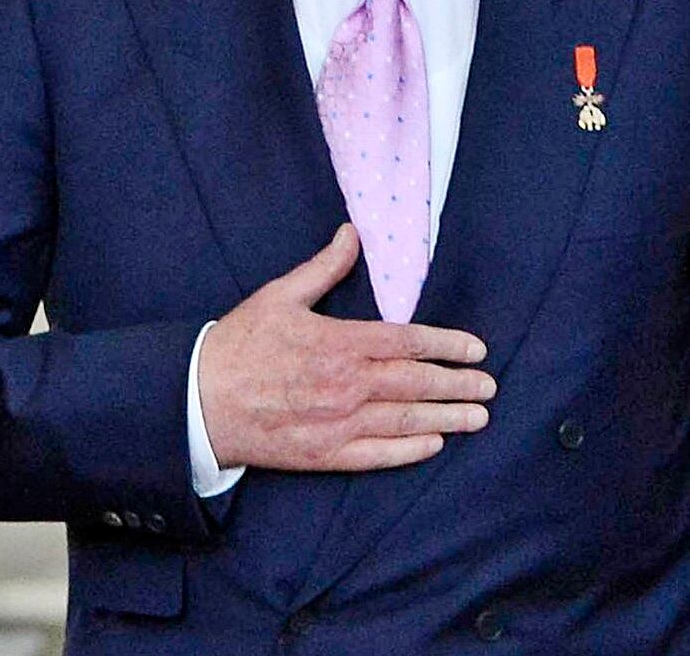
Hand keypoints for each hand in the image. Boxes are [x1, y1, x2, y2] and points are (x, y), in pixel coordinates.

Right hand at [198, 223, 494, 471]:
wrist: (200, 400)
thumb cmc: (240, 344)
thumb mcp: (280, 295)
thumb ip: (323, 268)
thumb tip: (351, 234)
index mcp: (340, 342)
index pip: (408, 342)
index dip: (447, 345)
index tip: (475, 349)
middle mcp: (347, 384)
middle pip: (417, 384)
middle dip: (458, 384)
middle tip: (489, 386)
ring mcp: (338, 423)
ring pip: (406, 420)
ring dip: (448, 418)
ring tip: (477, 417)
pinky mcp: (324, 454)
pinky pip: (378, 455)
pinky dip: (410, 450)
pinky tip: (433, 445)